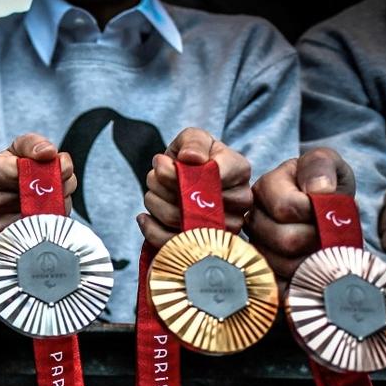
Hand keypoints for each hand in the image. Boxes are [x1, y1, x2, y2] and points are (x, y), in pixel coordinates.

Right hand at [0, 133, 75, 239]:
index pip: (19, 170)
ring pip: (40, 215)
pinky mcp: (9, 244)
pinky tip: (48, 213)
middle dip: (57, 186)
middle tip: (63, 182)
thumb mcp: (19, 151)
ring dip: (58, 205)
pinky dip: (52, 221)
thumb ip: (34, 144)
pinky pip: (40, 231)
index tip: (59, 165)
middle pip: (33, 195)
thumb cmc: (12, 173)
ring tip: (53, 198)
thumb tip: (49, 153)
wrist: (2, 207)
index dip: (47, 167)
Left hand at [138, 127, 251, 247]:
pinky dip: (151, 229)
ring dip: (155, 204)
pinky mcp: (205, 246)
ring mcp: (225, 228)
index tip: (162, 164)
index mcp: (239, 171)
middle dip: (162, 187)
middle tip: (154, 177)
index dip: (178, 173)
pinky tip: (145, 217)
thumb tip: (191, 158)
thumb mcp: (193, 139)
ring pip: (179, 222)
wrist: (185, 181)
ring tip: (153, 193)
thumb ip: (194, 142)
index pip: (211, 175)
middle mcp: (240, 201)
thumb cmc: (191, 158)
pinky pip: (171, 244)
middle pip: (193, 202)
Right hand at [247, 147, 355, 279]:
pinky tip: (313, 268)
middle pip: (286, 240)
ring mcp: (256, 247)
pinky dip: (302, 280)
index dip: (315, 212)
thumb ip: (320, 165)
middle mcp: (253, 219)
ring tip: (323, 248)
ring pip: (283, 265)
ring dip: (312, 260)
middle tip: (329, 232)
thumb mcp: (327, 163)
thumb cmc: (325, 184)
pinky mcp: (262, 272)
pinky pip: (279, 285)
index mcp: (265, 188)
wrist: (327, 209)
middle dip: (317, 238)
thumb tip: (319, 190)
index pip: (287, 208)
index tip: (328, 207)